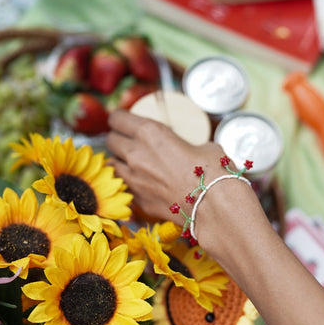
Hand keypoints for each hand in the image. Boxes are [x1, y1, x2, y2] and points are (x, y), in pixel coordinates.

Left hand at [106, 110, 227, 222]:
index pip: (118, 119)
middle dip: (119, 139)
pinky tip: (143, 184)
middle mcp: (135, 154)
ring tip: (134, 163)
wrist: (212, 205)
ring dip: (121, 161)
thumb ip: (187, 145)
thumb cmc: (212, 171)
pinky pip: (125, 187)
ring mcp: (133, 179)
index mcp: (150, 133)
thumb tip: (190, 150)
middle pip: (111, 140)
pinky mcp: (138, 200)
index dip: (120, 119)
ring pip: (112, 164)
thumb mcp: (204, 147)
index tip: (123, 122)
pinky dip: (130, 183)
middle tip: (130, 142)